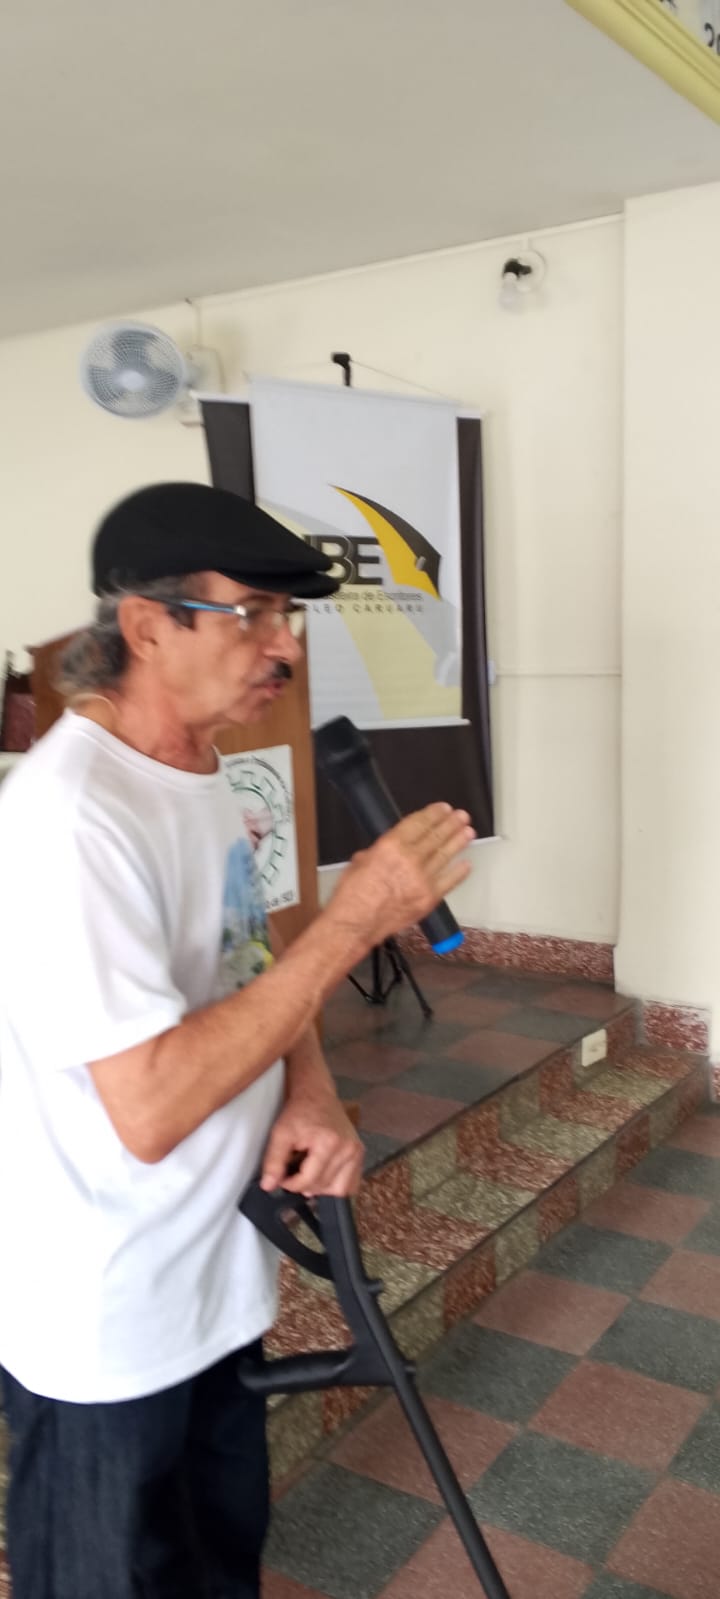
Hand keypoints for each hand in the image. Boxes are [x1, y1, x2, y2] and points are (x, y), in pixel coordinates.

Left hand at [260, 1092, 363, 1197]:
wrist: (317, 1095)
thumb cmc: (299, 1112)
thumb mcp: (280, 1133)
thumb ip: (273, 1161)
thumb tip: (269, 1186)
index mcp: (329, 1143)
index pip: (309, 1181)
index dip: (291, 1184)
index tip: (282, 1177)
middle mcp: (348, 1149)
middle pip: (324, 1187)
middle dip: (304, 1185)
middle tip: (293, 1173)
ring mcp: (357, 1152)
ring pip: (340, 1190)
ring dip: (321, 1188)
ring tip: (309, 1173)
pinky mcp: (360, 1153)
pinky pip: (351, 1183)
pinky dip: (336, 1185)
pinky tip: (323, 1174)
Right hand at [329, 802, 473, 950]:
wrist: (355, 925)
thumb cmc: (352, 897)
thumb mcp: (359, 861)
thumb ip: (378, 852)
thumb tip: (385, 850)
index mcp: (390, 846)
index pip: (418, 823)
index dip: (434, 814)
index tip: (443, 809)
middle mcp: (409, 860)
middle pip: (436, 836)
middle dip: (451, 824)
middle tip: (462, 816)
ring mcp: (422, 880)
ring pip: (445, 855)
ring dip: (458, 842)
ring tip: (468, 833)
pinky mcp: (429, 899)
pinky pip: (449, 882)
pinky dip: (459, 873)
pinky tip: (466, 864)